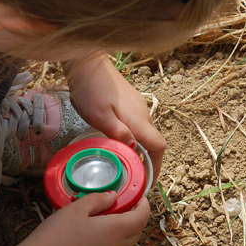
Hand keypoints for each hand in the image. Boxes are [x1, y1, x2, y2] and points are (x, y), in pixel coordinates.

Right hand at [30, 192, 149, 245]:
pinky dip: (112, 237)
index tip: (141, 197)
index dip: (145, 206)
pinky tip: (94, 229)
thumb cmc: (57, 234)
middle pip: (136, 232)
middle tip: (127, 204)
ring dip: (124, 228)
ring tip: (108, 214)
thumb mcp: (77, 208)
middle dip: (137, 217)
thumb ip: (98, 200)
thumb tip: (113, 197)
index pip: (141, 219)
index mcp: (115, 231)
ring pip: (124, 242)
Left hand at [64, 53, 165, 183]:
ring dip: (140, 152)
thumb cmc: (91, 89)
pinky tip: (120, 144)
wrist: (87, 63)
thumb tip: (133, 148)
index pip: (158, 147)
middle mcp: (143, 115)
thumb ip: (117, 132)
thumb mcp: (99, 115)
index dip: (156, 167)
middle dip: (148, 163)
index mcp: (138, 120)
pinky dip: (135, 140)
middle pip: (154, 143)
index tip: (147, 182)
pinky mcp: (131, 104)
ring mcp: (138, 108)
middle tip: (134, 179)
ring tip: (126, 165)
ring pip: (146, 135)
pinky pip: (138, 127)